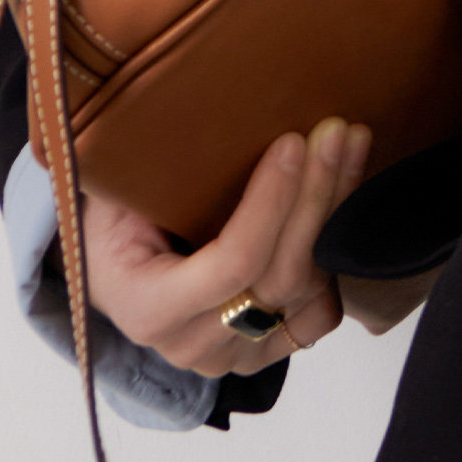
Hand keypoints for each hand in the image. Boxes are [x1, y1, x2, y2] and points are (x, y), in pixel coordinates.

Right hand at [77, 122, 371, 381]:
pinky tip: (344, 199)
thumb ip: (148, 173)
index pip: (231, 263)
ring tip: (348, 147)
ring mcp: (235, 356)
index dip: (270, 203)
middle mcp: (193, 345)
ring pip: (308, 289)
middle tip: (335, 133)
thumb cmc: (116, 227)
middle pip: (279, 274)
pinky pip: (321, 312)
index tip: (292, 142)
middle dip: (314, 195)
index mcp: (148, 309)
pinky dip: (336, 256)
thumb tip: (193, 105)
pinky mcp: (268, 352)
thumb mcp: (113, 198)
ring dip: (335, 213)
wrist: (121, 276)